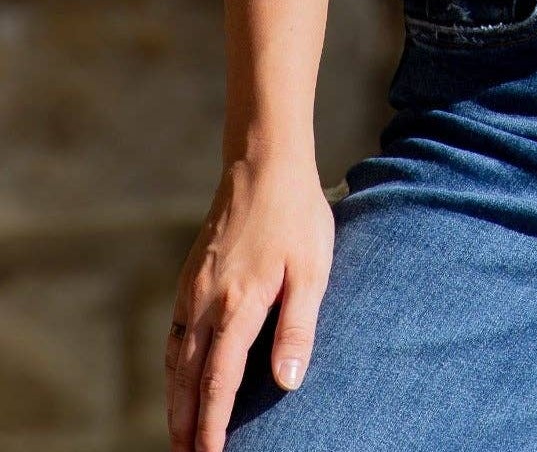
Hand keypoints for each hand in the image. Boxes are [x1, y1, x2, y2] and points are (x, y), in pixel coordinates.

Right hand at [166, 155, 334, 451]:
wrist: (263, 162)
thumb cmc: (296, 215)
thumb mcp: (312, 270)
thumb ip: (298, 328)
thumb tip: (288, 384)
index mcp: (238, 306)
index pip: (219, 381)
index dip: (213, 423)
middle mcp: (206, 302)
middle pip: (188, 377)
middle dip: (185, 422)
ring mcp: (194, 287)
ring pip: (176, 357)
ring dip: (175, 398)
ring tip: (178, 430)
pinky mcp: (192, 273)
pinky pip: (175, 331)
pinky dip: (173, 363)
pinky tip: (178, 374)